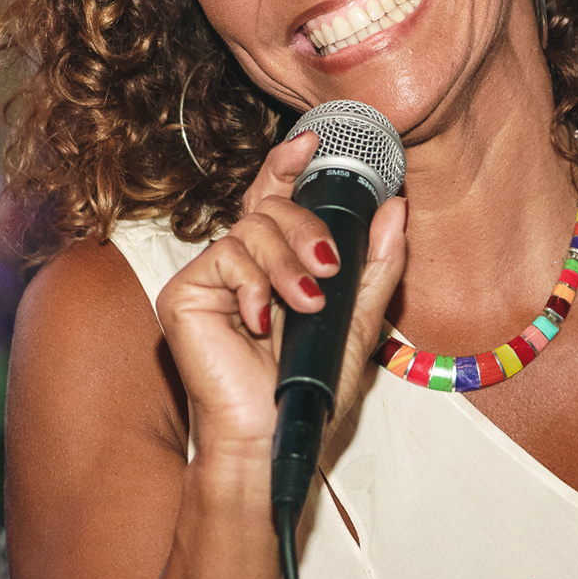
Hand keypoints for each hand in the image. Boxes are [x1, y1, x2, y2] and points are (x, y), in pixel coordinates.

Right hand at [154, 131, 408, 476]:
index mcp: (276, 264)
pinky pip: (224, 257)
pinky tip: (261, 323)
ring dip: (288, 265)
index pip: (277, 198)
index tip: (314, 142)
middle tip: (329, 270)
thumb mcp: (357, 321)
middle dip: (307, 229)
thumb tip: (394, 208)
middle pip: (269, 207)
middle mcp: (239, 263)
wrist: (273, 436)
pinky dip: (254, 287)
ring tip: (306, 306)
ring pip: (251, 229)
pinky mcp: (183, 294)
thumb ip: (376, 265)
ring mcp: (209, 278)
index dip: (290, 164)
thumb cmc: (308, 388)